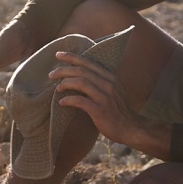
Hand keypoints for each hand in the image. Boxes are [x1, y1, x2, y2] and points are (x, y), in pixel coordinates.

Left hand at [49, 51, 171, 159]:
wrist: (131, 128)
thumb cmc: (118, 110)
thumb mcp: (112, 91)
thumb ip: (99, 82)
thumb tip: (78, 77)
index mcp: (110, 77)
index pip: (88, 62)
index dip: (72, 57)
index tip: (58, 54)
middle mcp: (108, 84)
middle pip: (82, 71)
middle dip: (64, 70)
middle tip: (51, 74)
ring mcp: (105, 97)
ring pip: (81, 82)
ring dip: (65, 83)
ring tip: (57, 88)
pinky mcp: (100, 110)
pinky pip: (80, 101)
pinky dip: (69, 100)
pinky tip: (62, 102)